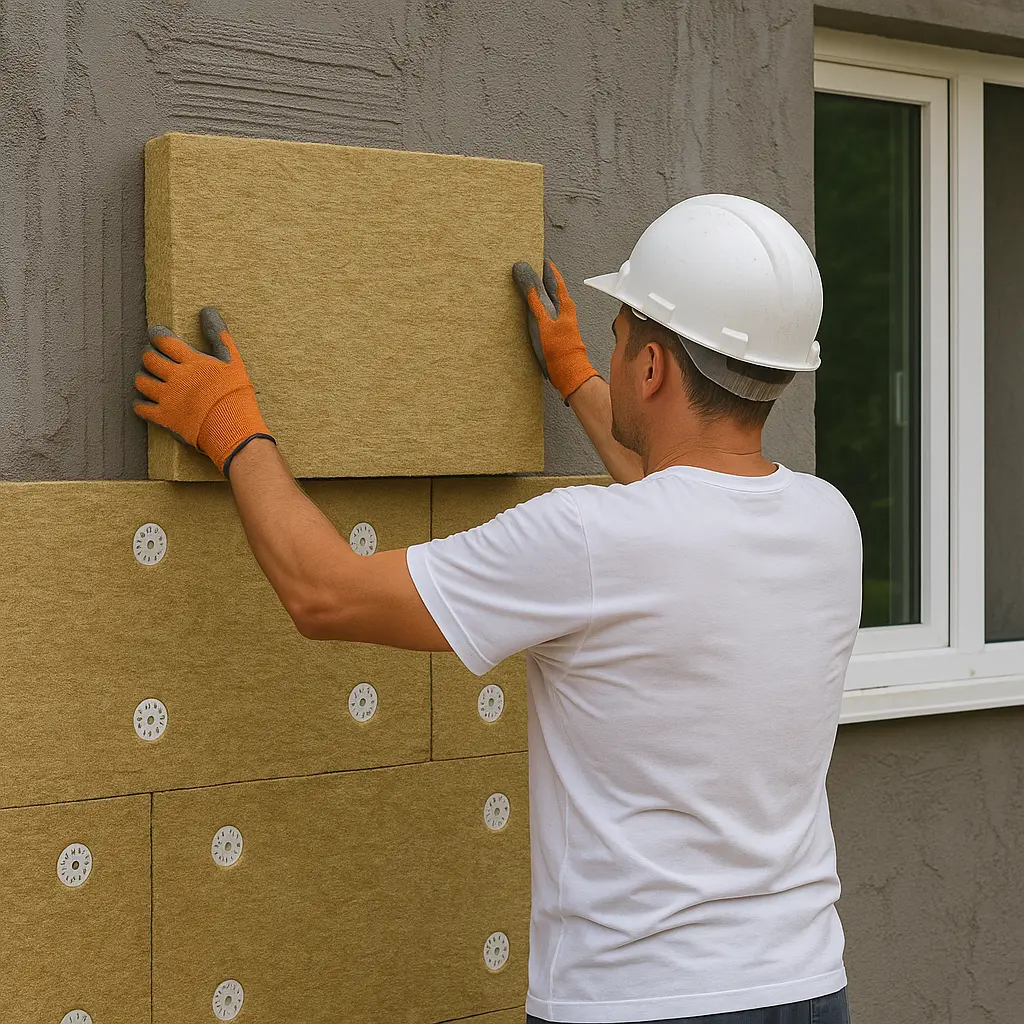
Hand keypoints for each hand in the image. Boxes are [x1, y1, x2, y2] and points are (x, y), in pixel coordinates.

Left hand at [133, 307, 275, 475]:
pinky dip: (139, 404)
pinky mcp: (165, 418)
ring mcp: (168, 398)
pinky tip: (144, 402)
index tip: (157, 335)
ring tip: (148, 377)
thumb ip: (219, 335)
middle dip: (148, 354)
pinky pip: (142, 409)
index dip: (157, 335)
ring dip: (142, 377)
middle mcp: (176, 378)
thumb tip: (207, 311)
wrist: (234, 428)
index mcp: (191, 362)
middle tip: (152, 356)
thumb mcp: (233, 361)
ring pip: (141, 382)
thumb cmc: (236, 394)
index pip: (164, 340)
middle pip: (149, 359)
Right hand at [512, 258, 599, 401]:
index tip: (530, 253)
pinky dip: (533, 306)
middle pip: (548, 285)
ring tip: (520, 284)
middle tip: (521, 266)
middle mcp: (563, 308)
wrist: (567, 372)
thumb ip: (533, 293)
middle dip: (535, 275)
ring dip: (534, 291)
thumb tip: (523, 268)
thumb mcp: (542, 317)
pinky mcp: (553, 330)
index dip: (541, 263)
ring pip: (545, 298)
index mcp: (563, 301)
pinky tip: (525, 309)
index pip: (552, 274)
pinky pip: (541, 311)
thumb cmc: (559, 347)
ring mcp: (558, 319)